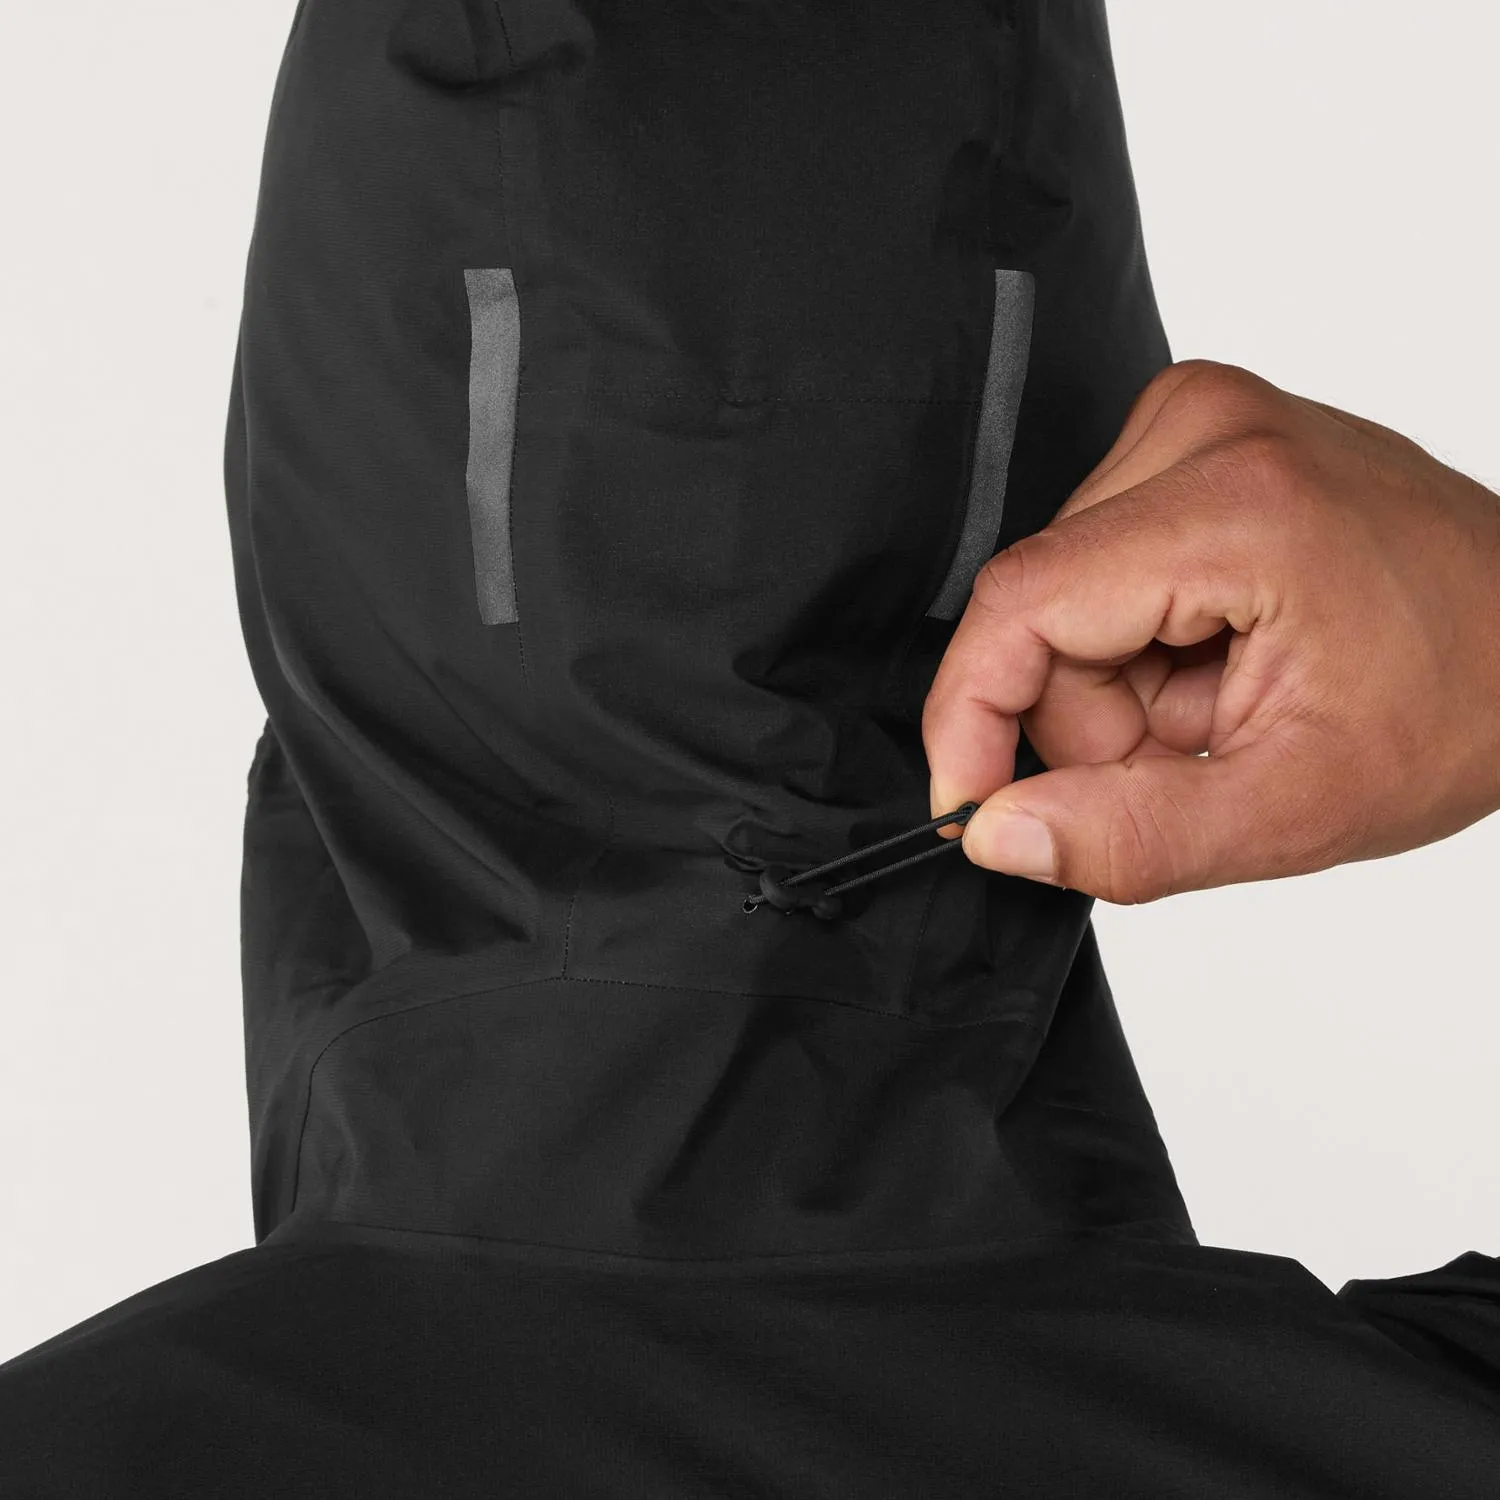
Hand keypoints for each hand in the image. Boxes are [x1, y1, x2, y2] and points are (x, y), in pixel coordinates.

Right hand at [921, 360, 1499, 902]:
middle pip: (1040, 611)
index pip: (1022, 605)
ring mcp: (1200, 420)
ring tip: (1228, 700)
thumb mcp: (1301, 805)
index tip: (971, 808)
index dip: (971, 720)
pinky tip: (1221, 654)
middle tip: (1200, 752)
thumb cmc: (1464, 700)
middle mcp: (1205, 428)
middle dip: (1094, 718)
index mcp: (1237, 503)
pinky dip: (1142, 641)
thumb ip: (1135, 833)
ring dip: (1121, 685)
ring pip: (1061, 596)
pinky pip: (1098, 565)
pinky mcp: (1197, 437)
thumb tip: (999, 833)